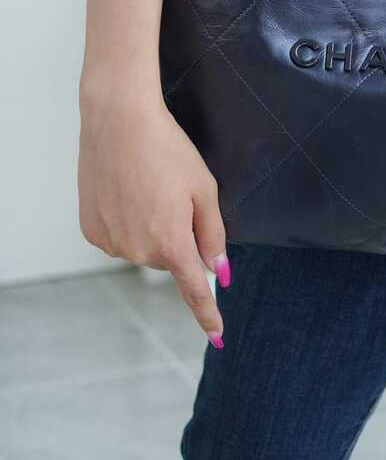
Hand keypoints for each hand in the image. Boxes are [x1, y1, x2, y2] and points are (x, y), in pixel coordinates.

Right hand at [78, 76, 229, 346]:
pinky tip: (125, 191)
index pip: (194, 289)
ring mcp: (111, 243)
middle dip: (177, 236)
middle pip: (169, 258)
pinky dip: (126, 221)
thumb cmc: (167, 150)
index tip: (218, 336)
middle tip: (174, 194)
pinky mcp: (91, 231)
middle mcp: (138, 252)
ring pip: (142, 247)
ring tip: (146, 186)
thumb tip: (219, 271)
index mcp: (171, 243)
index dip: (208, 314)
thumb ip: (213, 234)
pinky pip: (118, 237)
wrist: (119, 123)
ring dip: (150, 228)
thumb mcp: (203, 188)